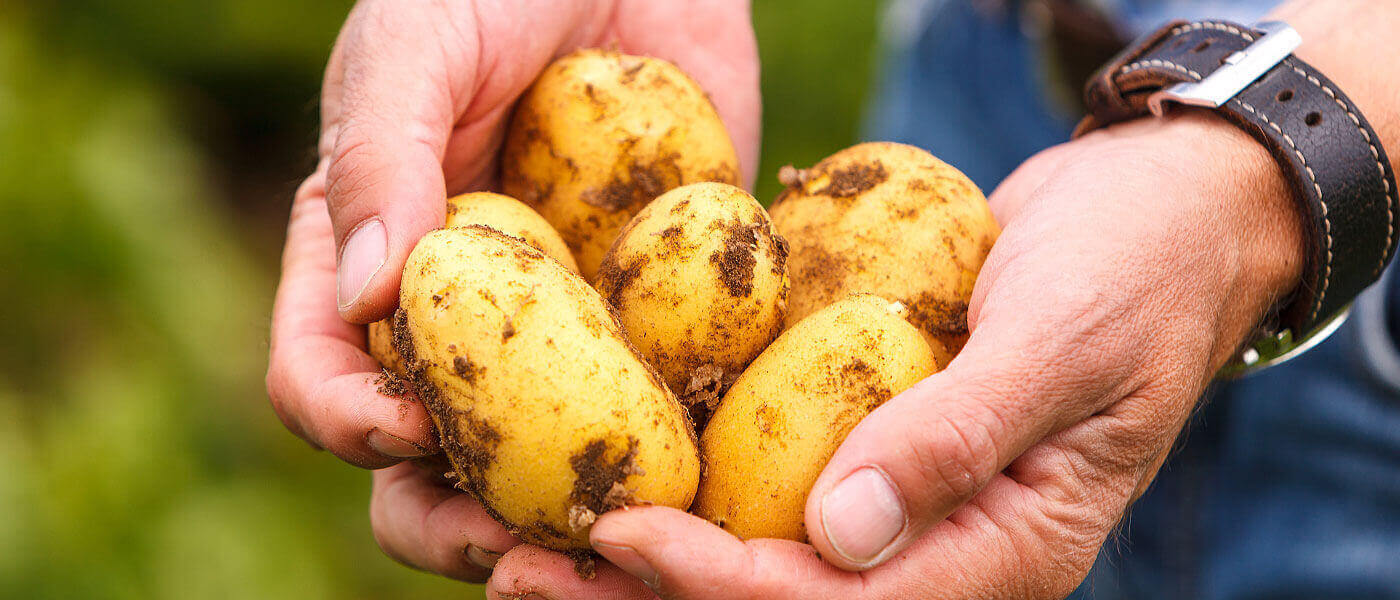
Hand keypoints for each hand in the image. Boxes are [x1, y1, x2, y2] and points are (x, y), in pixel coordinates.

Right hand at [265, 0, 759, 581]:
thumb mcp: (413, 49)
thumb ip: (378, 157)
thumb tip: (363, 299)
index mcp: (367, 265)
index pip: (321, 378)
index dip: (347, 422)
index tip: (409, 428)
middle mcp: (456, 321)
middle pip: (422, 464)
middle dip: (451, 522)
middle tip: (516, 545)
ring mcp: (560, 332)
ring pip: (542, 467)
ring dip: (565, 524)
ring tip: (611, 543)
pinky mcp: (658, 322)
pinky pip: (662, 404)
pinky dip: (676, 454)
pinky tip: (705, 479)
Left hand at [486, 112, 1304, 598]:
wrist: (1165, 213)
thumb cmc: (1135, 269)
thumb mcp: (1060, 344)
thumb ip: (955, 439)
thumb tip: (833, 535)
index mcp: (1005, 554)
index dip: (717, 582)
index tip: (615, 531)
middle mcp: (947, 552)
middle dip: (652, 594)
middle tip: (523, 567)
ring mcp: (912, 508)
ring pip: (764, 562)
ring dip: (651, 559)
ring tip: (530, 537)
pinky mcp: (879, 453)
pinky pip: (774, 494)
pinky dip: (693, 492)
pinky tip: (614, 470)